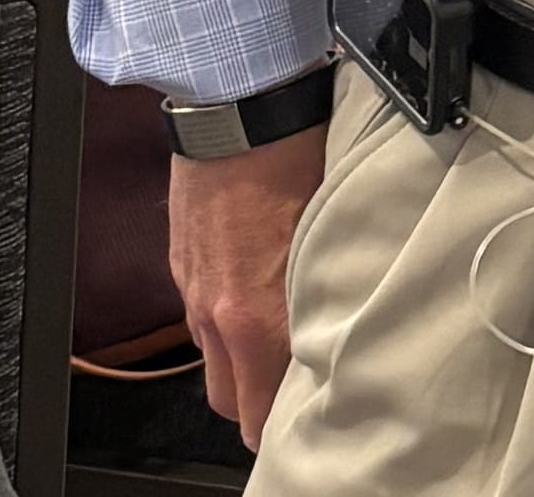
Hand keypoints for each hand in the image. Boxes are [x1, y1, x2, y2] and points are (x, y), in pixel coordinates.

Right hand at [166, 132, 325, 447]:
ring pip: (213, 358)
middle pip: (228, 400)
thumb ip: (331, 289)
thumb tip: (352, 319)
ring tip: (282, 343)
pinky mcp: (182, 262)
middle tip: (298, 391)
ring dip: (242, 361)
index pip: (257, 411)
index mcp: (255, 318)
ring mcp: (193, 289)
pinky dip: (225, 319)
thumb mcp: (334, 230)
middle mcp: (216, 314)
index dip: (282, 426)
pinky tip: (257, 292)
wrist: (239, 108)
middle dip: (258, 406)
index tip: (312, 422)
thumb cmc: (297, 158)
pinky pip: (201, 314)